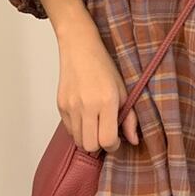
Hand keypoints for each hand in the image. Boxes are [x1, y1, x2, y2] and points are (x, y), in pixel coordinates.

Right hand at [55, 25, 140, 153]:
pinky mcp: (60, 106)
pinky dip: (78, 130)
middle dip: (100, 146)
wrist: (80, 49)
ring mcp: (71, 107)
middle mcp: (86, 106)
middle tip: (107, 136)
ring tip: (96, 127)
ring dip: (88, 139)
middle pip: (90, 146)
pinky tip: (86, 119)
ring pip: (77, 140)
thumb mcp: (125, 91)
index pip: (106, 140)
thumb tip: (133, 140)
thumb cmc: (104, 67)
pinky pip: (69, 130)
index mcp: (106, 102)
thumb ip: (129, 118)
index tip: (117, 141)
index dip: (113, 146)